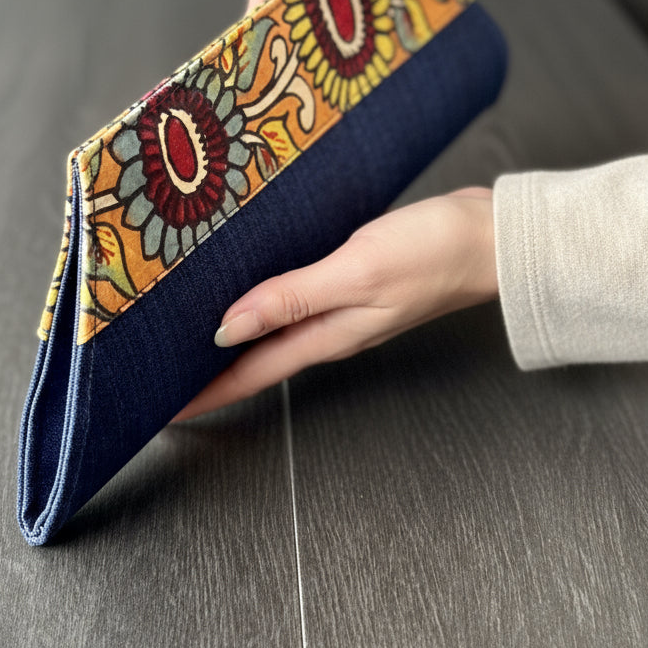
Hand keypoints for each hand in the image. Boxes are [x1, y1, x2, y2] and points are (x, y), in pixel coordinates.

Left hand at [173, 188, 497, 420]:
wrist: (490, 238)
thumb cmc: (432, 254)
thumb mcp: (356, 273)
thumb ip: (293, 299)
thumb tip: (227, 329)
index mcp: (326, 335)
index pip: (250, 373)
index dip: (202, 392)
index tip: (158, 409)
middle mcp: (329, 328)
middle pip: (256, 358)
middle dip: (207, 371)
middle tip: (158, 373)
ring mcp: (342, 307)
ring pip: (273, 330)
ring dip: (233, 337)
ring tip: (190, 335)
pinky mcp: (352, 281)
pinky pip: (295, 299)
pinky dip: (265, 300)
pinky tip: (251, 285)